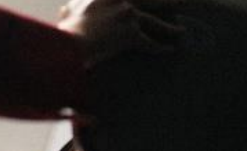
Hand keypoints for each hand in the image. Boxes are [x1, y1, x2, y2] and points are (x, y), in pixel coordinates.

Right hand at [57, 0, 182, 65]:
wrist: (68, 45)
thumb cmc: (65, 32)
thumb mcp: (68, 14)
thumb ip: (72, 9)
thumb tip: (66, 10)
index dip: (145, 0)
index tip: (158, 1)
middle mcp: (121, 0)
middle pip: (151, 2)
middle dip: (168, 4)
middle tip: (181, 4)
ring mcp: (128, 15)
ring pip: (154, 22)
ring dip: (169, 28)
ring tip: (180, 31)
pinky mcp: (130, 34)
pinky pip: (149, 42)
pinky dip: (160, 47)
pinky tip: (169, 49)